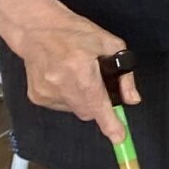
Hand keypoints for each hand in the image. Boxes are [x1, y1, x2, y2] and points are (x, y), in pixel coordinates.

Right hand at [5, 6, 137, 143]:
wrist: (36, 29)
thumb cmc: (75, 32)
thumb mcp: (109, 44)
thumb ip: (124, 74)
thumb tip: (131, 99)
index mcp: (80, 70)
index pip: (98, 104)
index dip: (110, 124)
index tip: (119, 138)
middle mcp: (61, 85)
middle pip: (88, 112)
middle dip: (98, 104)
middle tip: (96, 83)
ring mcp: (46, 93)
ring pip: (75, 110)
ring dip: (82, 99)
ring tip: (76, 75)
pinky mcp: (36, 97)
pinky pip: (61, 106)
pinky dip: (68, 97)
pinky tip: (64, 78)